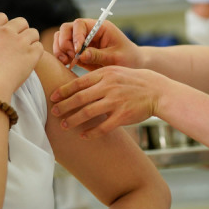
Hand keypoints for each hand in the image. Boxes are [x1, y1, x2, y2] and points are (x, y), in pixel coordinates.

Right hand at [0, 13, 43, 98]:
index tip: (5, 36)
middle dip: (21, 31)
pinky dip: (36, 53)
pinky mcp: (31, 53)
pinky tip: (29, 61)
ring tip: (25, 53)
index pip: (2, 17)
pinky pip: (40, 46)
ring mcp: (20, 42)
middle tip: (19, 45)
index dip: (6, 25)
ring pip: (33, 33)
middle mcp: (6, 32)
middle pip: (21, 22)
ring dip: (31, 41)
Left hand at [50, 66, 164, 137]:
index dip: (63, 91)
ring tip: (65, 126)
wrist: (156, 90)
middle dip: (64, 106)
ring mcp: (115, 102)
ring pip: (88, 113)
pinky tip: (84, 136)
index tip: (53, 97)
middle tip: (53, 112)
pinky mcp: (123, 116)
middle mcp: (108, 87)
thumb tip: (76, 86)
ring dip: (74, 120)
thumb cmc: (133, 81)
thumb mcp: (115, 72)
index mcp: (105, 75)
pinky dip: (91, 133)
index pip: (78, 83)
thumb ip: (98, 78)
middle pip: (80, 98)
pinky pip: (103, 127)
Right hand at [53, 19, 140, 70]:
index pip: (80, 24)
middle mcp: (88, 32)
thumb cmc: (128, 59)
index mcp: (99, 27)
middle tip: (69, 57)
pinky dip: (61, 57)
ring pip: (61, 39)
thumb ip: (99, 55)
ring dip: (60, 49)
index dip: (75, 36)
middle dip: (64, 42)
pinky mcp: (78, 53)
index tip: (78, 50)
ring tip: (66, 62)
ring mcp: (81, 42)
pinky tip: (66, 65)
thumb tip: (81, 55)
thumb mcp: (116, 58)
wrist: (132, 66)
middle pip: (66, 29)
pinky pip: (63, 51)